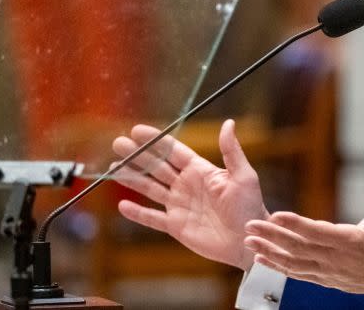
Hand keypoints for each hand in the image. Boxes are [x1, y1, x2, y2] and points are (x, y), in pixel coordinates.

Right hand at [111, 119, 267, 269]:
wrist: (249, 240)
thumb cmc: (250, 207)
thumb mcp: (243, 176)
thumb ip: (231, 151)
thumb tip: (228, 123)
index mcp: (200, 171)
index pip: (173, 151)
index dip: (156, 141)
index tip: (137, 130)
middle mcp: (186, 185)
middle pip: (156, 167)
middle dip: (137, 156)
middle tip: (118, 143)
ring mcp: (179, 205)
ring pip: (150, 189)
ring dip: (132, 179)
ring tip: (113, 168)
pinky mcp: (176, 226)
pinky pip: (153, 218)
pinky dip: (138, 213)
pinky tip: (123, 205)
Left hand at [243, 184, 363, 299]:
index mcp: (350, 242)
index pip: (318, 233)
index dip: (297, 224)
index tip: (276, 215)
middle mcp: (336, 259)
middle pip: (299, 248)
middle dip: (273, 236)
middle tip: (250, 224)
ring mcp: (329, 272)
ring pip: (294, 263)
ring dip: (270, 252)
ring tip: (249, 240)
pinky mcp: (325, 279)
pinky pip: (297, 274)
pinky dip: (278, 267)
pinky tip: (261, 257)